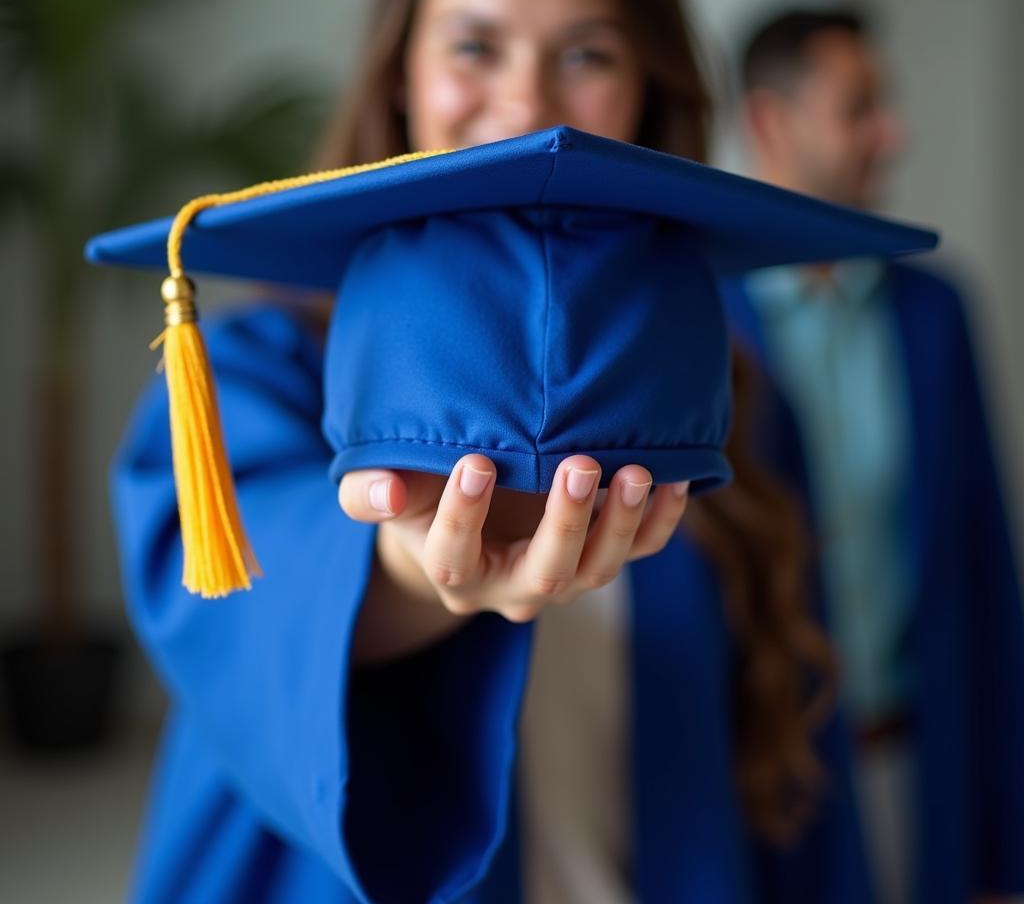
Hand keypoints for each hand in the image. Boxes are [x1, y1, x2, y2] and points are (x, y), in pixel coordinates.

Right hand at [340, 454, 688, 624]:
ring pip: (599, 567)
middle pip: (545, 572)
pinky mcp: (598, 557)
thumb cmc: (421, 499)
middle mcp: (513, 588)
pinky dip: (661, 522)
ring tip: (636, 472)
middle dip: (566, 523)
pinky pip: (639, 552)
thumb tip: (384, 494)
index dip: (463, 515)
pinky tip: (674, 480)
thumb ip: (370, 493)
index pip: (454, 557)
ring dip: (622, 523)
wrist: (467, 519)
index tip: (475, 463)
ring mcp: (562, 577)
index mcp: (456, 574)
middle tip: (578, 465)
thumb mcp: (386, 494)